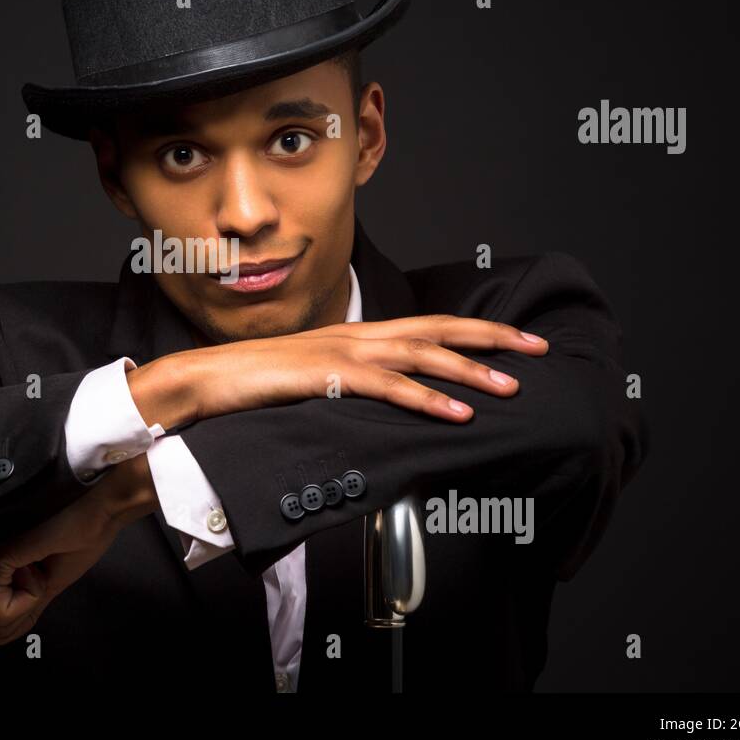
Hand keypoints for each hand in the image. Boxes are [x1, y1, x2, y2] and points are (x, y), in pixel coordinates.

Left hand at [0, 455, 156, 643]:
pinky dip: (27, 599)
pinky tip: (38, 570)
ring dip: (20, 604)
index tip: (32, 580)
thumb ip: (18, 608)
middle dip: (8, 611)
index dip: (3, 614)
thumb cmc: (79, 536)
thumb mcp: (45, 582)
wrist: (98, 512)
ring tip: (36, 567)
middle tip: (33, 575)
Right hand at [128, 314, 548, 428]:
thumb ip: (349, 384)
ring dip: (470, 370)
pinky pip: (386, 386)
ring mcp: (341, 351)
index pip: (428, 326)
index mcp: (355, 333)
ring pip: (420, 354)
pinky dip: (426, 398)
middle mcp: (355, 334)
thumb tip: (385, 400)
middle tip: (538, 349)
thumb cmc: (253, 384)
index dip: (476, 330)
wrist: (202, 380)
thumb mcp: (313, 381)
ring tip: (510, 387)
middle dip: (492, 337)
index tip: (518, 341)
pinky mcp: (324, 375)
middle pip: (437, 328)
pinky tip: (456, 413)